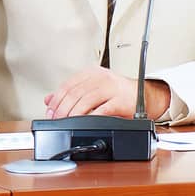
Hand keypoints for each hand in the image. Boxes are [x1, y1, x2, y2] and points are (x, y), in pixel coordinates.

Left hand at [45, 68, 170, 119]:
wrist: (145, 95)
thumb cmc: (118, 93)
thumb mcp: (93, 89)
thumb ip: (72, 93)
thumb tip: (49, 100)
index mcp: (91, 73)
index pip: (67, 85)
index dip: (56, 99)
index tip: (50, 111)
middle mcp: (101, 78)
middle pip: (74, 93)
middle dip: (62, 108)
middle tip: (56, 119)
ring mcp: (112, 88)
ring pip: (86, 100)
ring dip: (73, 114)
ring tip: (67, 122)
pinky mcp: (122, 100)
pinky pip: (102, 110)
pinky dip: (91, 117)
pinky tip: (84, 123)